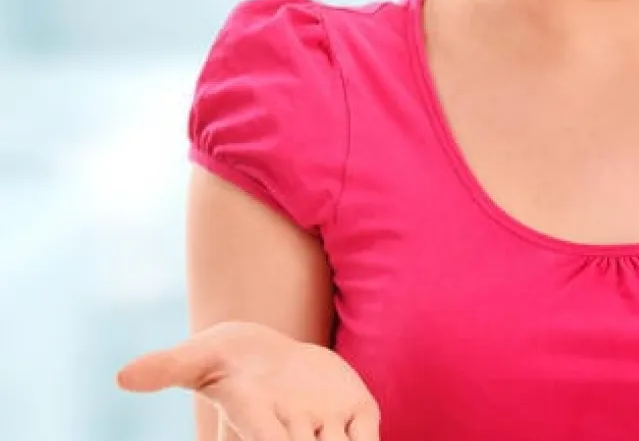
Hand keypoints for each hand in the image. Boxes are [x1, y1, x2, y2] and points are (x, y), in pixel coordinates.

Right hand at [116, 321, 379, 440]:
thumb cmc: (227, 359)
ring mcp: (326, 424)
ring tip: (332, 439)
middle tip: (308, 438)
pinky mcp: (357, 413)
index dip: (273, 438)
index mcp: (255, 415)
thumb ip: (168, 368)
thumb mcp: (199, 356)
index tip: (281, 438)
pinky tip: (364, 439)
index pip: (263, 435)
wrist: (270, 354)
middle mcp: (292, 428)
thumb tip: (122, 377)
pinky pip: (367, 438)